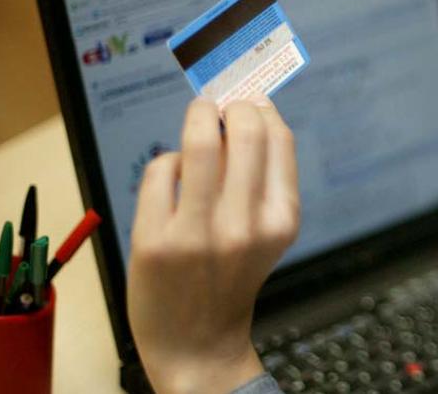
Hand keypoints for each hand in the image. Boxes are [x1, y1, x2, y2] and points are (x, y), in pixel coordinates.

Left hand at [127, 97, 300, 393]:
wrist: (198, 341)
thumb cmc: (232, 275)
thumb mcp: (268, 231)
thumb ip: (264, 177)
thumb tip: (249, 108)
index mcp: (281, 220)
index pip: (278, 138)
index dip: (261, 106)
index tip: (247, 96)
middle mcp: (245, 225)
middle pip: (244, 129)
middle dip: (230, 103)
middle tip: (219, 105)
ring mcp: (198, 233)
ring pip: (200, 142)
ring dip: (197, 116)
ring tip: (196, 115)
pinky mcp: (155, 241)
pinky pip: (162, 170)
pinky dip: (167, 162)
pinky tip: (172, 176)